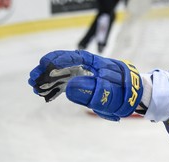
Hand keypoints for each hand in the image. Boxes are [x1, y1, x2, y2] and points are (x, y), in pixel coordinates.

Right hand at [28, 50, 142, 120]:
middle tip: (33, 79)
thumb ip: (92, 91)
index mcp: (94, 63)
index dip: (58, 60)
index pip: (74, 57)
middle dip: (47, 71)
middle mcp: (86, 67)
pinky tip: (45, 95)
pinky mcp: (81, 86)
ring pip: (61, 75)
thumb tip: (69, 89)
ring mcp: (83, 76)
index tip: (45, 64)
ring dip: (48, 81)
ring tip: (35, 88)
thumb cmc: (124, 92)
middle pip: (63, 65)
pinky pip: (65, 85)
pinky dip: (55, 89)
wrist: (135, 96)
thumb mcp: (110, 93)